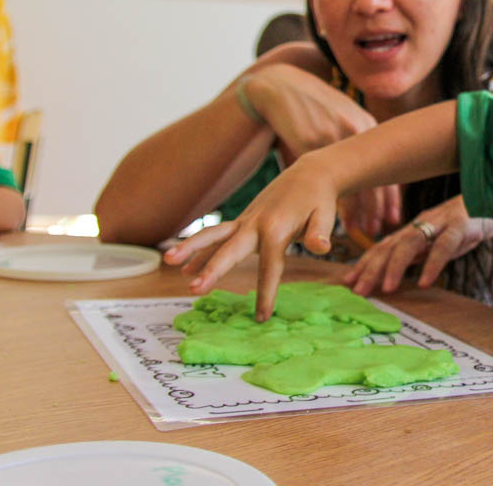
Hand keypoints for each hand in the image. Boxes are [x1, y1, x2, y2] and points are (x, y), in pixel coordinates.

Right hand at [162, 149, 341, 319]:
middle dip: (212, 271)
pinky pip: (217, 235)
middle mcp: (255, 224)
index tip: (262, 317)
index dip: (266, 293)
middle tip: (194, 290)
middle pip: (229, 250)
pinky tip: (184, 267)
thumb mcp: (325, 215)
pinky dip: (200, 249)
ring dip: (191, 248)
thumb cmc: (319, 199)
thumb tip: (321, 248)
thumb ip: (320, 233)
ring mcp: (246, 221)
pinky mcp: (242, 221)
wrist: (309, 174)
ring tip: (168, 262)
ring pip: (213, 235)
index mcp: (277, 229)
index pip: (269, 267)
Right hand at [244, 64, 400, 234]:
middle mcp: (354, 130)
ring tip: (361, 230)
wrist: (281, 85)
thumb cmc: (314, 105)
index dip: (391, 195)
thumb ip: (357, 138)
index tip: (393, 218)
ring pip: (353, 182)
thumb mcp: (342, 115)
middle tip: (378, 230)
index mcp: (366, 124)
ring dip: (359, 211)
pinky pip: (326, 181)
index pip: (388, 165)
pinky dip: (334, 203)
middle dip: (379, 208)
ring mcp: (332, 136)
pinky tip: (337, 217)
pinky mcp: (308, 143)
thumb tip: (371, 168)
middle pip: (375, 177)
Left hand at [341, 195, 492, 295]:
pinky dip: (433, 263)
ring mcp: (440, 223)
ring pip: (411, 243)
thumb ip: (415, 256)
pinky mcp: (460, 225)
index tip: (347, 283)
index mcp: (412, 229)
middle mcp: (421, 224)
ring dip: (396, 266)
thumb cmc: (462, 227)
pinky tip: (426, 282)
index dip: (364, 264)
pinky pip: (444, 245)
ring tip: (387, 288)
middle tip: (358, 291)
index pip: (382, 247)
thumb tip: (389, 274)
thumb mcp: (434, 242)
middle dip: (371, 268)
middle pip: (390, 246)